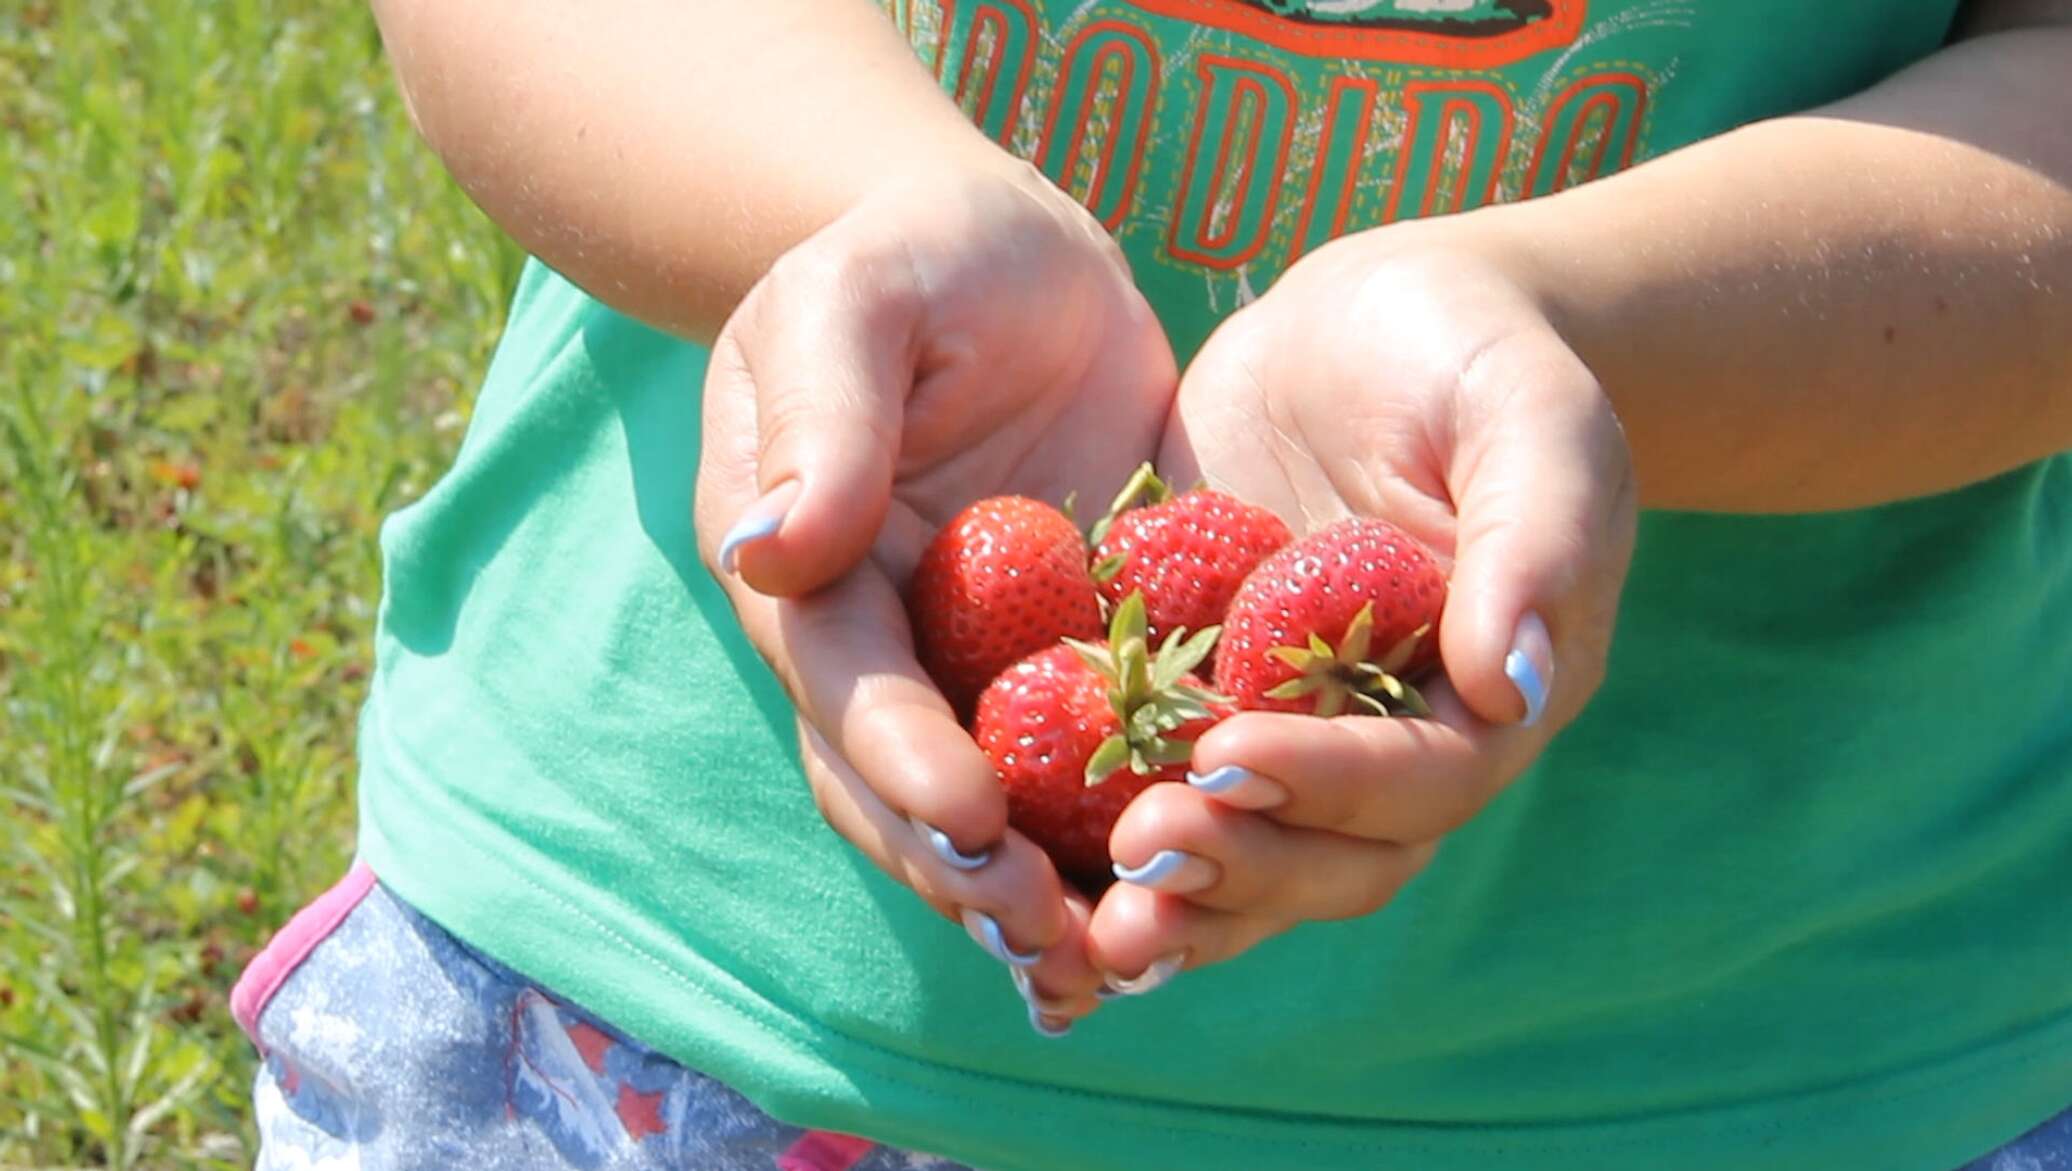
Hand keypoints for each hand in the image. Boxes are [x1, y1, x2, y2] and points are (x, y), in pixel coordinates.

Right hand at [693, 160, 1177, 1031]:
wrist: (1011, 261)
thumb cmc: (919, 255)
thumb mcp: (861, 299)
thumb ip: (823, 413)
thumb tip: (770, 549)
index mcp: (807, 567)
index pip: (843, 682)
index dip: (901, 759)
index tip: (975, 821)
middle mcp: (879, 641)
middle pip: (902, 785)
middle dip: (969, 868)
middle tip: (1057, 937)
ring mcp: (973, 665)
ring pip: (992, 804)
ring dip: (1046, 891)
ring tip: (1121, 963)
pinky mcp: (1071, 662)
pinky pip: (1088, 766)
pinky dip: (1120, 841)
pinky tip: (1185, 911)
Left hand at [1085, 222, 1638, 990]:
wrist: (1369, 329)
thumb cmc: (1473, 356)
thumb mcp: (1526, 415)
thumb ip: (1536, 538)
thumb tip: (1513, 687)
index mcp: (1478, 703)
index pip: (1415, 782)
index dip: (1327, 786)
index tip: (1230, 756)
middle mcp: (1380, 749)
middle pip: (1322, 858)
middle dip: (1234, 869)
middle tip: (1137, 851)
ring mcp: (1279, 736)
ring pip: (1233, 855)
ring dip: (1165, 897)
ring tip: (1083, 920)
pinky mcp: (1188, 704)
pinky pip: (1142, 790)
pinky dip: (1087, 840)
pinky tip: (1015, 851)